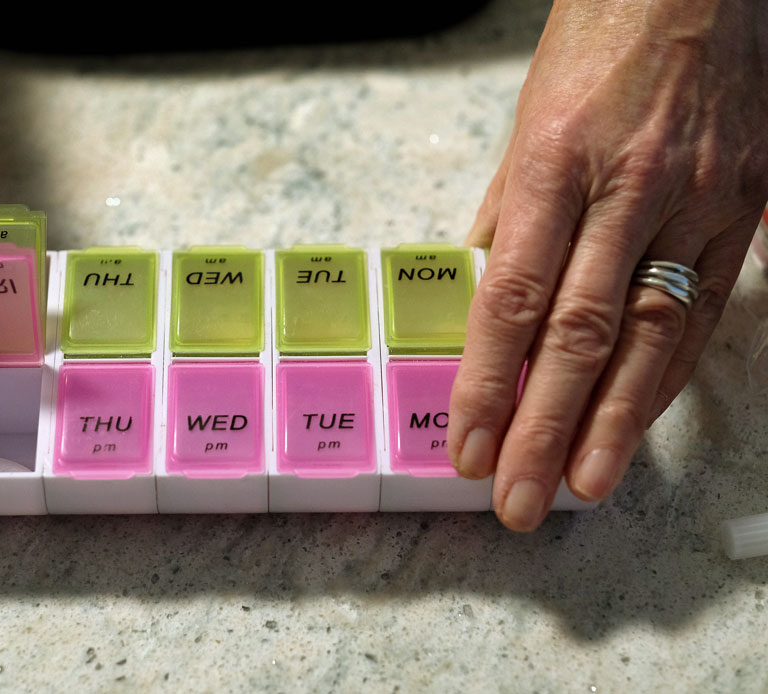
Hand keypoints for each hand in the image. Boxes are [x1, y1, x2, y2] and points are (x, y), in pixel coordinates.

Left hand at [448, 0, 767, 530]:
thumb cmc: (600, 39)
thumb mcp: (529, 120)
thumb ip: (509, 214)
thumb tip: (489, 295)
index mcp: (558, 160)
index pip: (514, 297)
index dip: (487, 382)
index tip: (465, 444)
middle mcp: (632, 185)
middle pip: (582, 335)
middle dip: (544, 428)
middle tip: (514, 500)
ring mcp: (701, 198)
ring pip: (653, 335)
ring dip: (615, 423)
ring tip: (581, 488)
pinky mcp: (750, 206)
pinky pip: (706, 308)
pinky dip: (668, 375)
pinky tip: (639, 423)